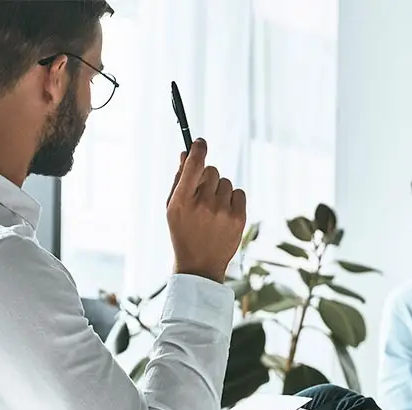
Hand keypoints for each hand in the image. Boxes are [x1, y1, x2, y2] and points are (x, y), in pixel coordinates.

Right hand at [166, 138, 246, 282]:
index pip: (193, 164)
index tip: (200, 143)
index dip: (198, 149)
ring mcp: (222, 211)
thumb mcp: (173, 208)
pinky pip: (239, 193)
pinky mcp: (238, 218)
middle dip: (208, 178)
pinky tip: (224, 214)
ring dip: (220, 191)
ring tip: (212, 210)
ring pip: (226, 182)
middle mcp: (203, 204)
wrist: (200, 265)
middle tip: (202, 195)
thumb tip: (186, 154)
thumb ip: (179, 180)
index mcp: (182, 200)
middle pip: (212, 171)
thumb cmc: (183, 232)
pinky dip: (232, 200)